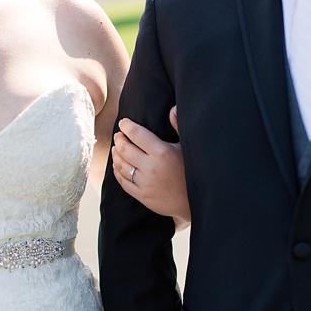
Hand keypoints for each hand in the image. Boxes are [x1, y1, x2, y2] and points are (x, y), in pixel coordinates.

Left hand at [111, 107, 189, 224]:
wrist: (194, 201)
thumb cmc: (191, 171)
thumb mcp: (186, 147)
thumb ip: (178, 126)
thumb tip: (172, 109)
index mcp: (162, 152)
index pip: (137, 134)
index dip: (126, 126)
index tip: (123, 123)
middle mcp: (150, 167)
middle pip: (124, 149)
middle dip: (119, 139)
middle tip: (118, 135)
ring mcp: (145, 182)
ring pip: (121, 165)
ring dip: (116, 155)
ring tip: (116, 149)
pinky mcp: (141, 195)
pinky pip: (123, 181)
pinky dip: (118, 172)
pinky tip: (118, 166)